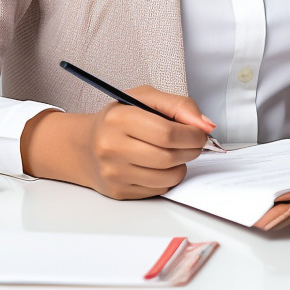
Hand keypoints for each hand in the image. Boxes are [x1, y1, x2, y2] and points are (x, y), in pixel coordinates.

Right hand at [20, 86, 215, 199]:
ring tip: (176, 153)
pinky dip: (167, 178)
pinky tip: (159, 165)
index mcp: (119, 118)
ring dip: (182, 165)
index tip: (200, 132)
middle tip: (194, 143)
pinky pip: (158, 189)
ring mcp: (114, 172)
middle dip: (191, 150)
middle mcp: (112, 147)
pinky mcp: (118, 191)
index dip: (192, 134)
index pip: (167, 133)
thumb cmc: (119, 118)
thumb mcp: (144, 98)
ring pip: (167, 176)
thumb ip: (178, 106)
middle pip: (169, 156)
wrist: (85, 146)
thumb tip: (205, 125)